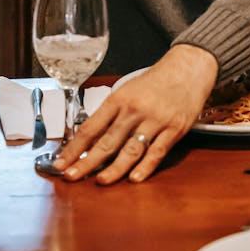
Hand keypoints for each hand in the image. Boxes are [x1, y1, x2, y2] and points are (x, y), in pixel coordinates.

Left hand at [54, 44, 218, 184]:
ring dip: (114, 168)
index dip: (74, 148)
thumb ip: (112, 113)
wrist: (188, 69)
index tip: (61, 162)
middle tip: (71, 176)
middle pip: (107, 141)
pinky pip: (157, 152)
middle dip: (86, 162)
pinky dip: (145, 167)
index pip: (91, 127)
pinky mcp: (174, 129)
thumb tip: (91, 139)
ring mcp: (155, 120)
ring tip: (100, 181)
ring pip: (131, 149)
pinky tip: (134, 178)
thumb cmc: (155, 81)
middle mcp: (135, 110)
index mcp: (119, 99)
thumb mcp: (128, 90)